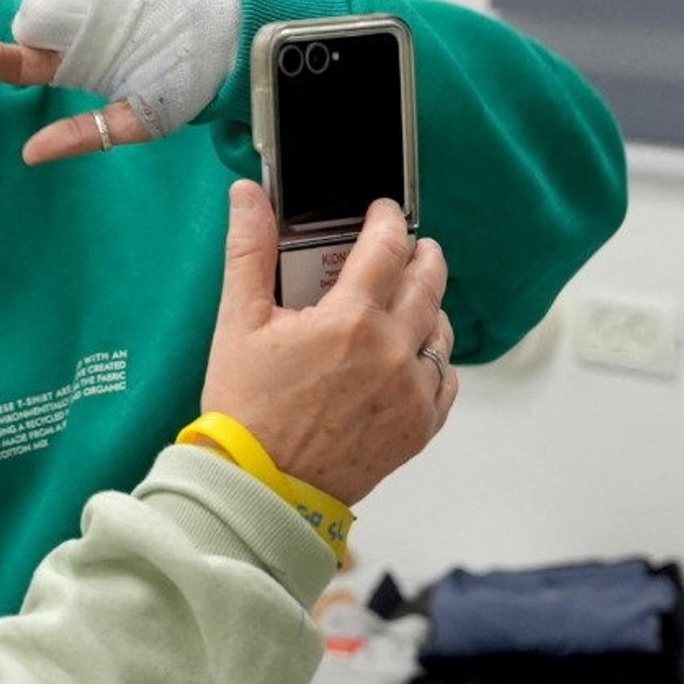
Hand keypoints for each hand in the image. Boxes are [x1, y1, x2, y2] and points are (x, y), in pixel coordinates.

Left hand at [0, 0, 238, 164]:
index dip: (4, 64)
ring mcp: (85, 0)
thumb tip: (30, 155)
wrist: (229, 38)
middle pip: (27, 33)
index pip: (28, 68)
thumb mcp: (137, 120)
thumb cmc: (187, 83)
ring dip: (17, 2)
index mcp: (78, 68)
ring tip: (9, 7)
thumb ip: (85, 135)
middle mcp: (75, 33)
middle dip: (4, 43)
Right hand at [203, 180, 456, 505]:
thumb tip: (249, 197)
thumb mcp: (238, 322)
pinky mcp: (419, 427)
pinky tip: (413, 356)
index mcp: (350, 319)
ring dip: (430, 305)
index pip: (387, 247)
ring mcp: (411, 392)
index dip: (388, 220)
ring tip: (411, 300)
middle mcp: (392, 352)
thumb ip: (250, 251)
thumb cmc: (247, 410)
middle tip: (411, 245)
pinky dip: (434, 360)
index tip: (383, 212)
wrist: (262, 486)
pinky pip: (446, 381)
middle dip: (421, 254)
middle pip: (428, 281)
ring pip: (441, 330)